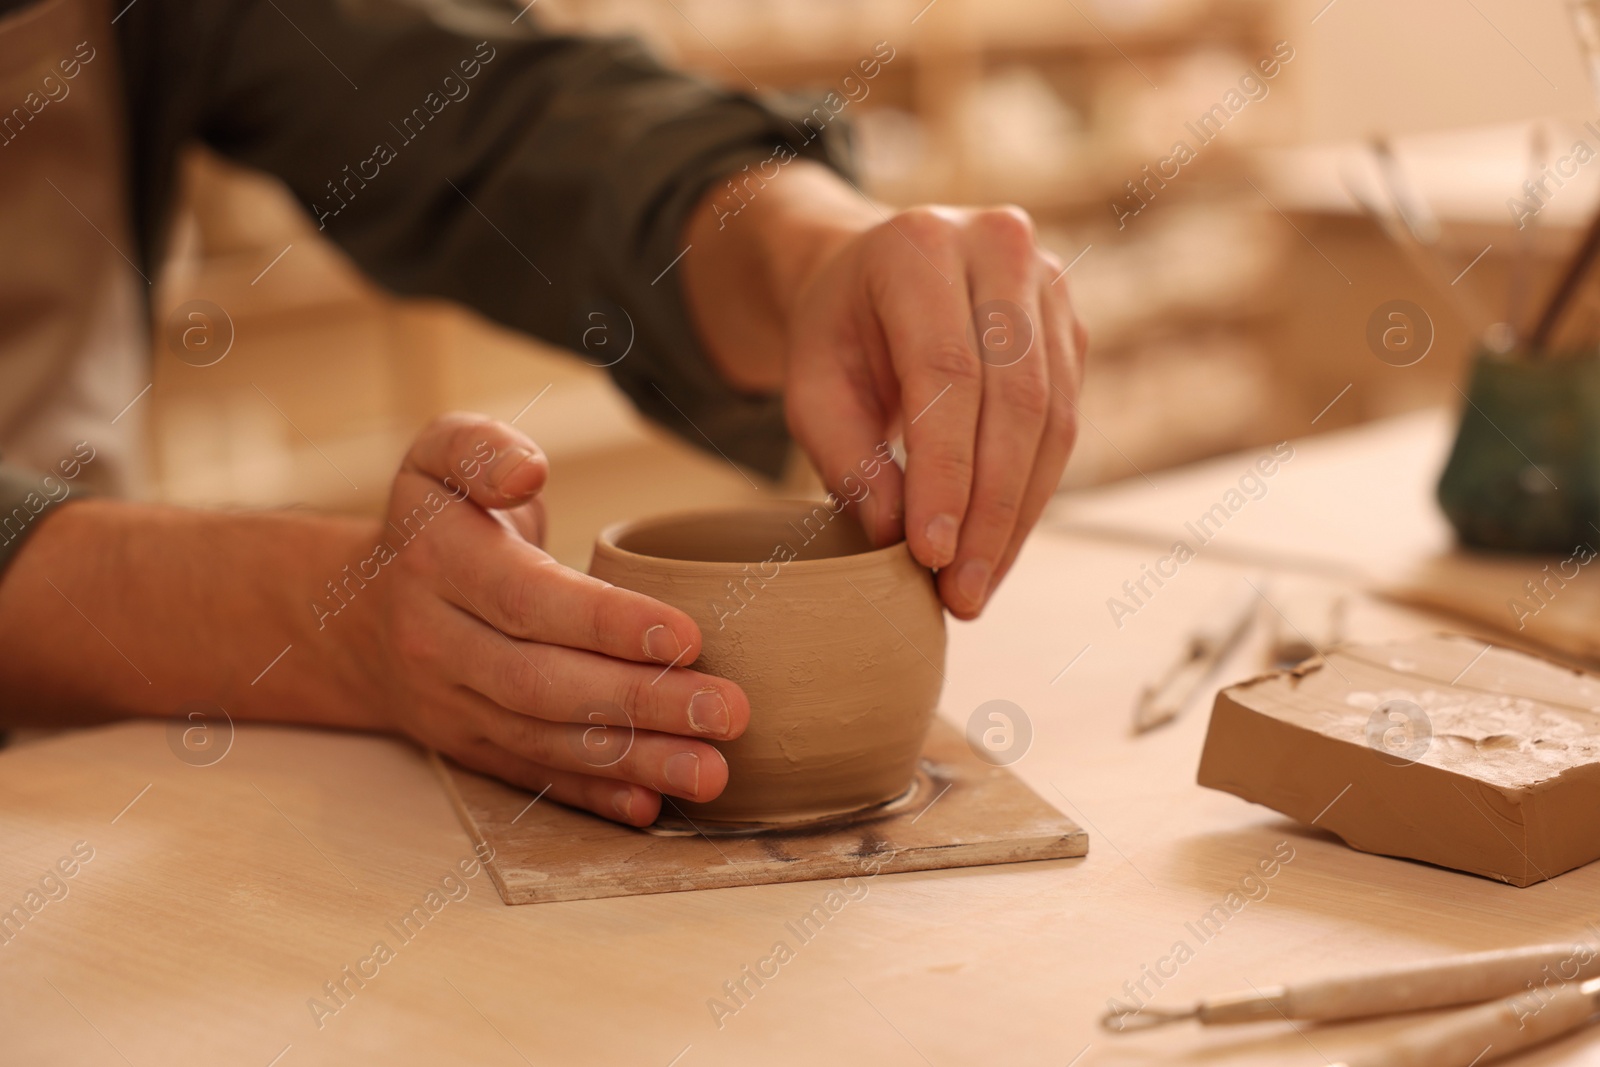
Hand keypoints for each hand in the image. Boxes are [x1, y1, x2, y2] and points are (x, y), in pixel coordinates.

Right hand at [359, 413, 750, 825]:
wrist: (358, 614)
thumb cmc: (437, 521)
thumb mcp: (438, 456)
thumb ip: (482, 447)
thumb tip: (528, 470)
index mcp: (436, 562)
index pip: (528, 599)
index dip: (607, 623)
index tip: (687, 636)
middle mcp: (435, 642)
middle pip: (543, 683)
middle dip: (641, 701)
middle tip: (729, 711)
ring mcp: (449, 705)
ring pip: (544, 741)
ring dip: (634, 760)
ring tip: (713, 769)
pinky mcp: (468, 748)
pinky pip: (532, 777)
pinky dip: (591, 798)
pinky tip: (650, 807)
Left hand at [783, 204, 1086, 619]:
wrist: (873, 275)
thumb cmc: (835, 333)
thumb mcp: (810, 387)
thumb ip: (847, 457)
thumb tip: (898, 536)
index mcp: (920, 246)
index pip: (947, 373)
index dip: (945, 473)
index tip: (929, 556)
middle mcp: (999, 247)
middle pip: (1014, 400)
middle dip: (989, 512)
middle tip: (960, 595)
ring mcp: (1049, 284)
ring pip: (1052, 420)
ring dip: (1017, 517)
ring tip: (977, 588)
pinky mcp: (1071, 328)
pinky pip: (1065, 426)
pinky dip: (1031, 498)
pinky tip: (998, 551)